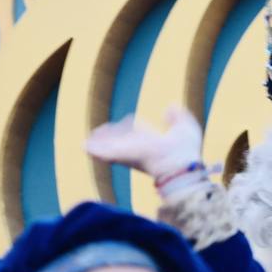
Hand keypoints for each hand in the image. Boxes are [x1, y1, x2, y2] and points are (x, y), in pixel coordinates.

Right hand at [85, 105, 212, 190]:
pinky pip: (104, 153)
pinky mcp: (121, 155)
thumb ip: (178, 116)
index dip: (133, 126)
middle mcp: (140, 148)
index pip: (140, 132)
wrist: (179, 165)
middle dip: (111, 136)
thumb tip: (170, 106)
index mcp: (153, 141)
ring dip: (100, 143)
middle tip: (99, 132)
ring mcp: (129, 152)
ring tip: (88, 141)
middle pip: (122, 139)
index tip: (130, 120)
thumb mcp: (185, 127)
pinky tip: (85, 147)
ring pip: (111, 146)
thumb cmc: (186, 151)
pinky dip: (95, 150)